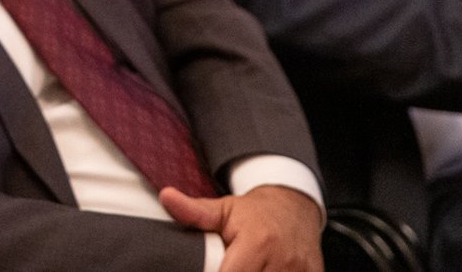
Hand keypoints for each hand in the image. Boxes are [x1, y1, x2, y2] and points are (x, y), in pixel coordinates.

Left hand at [162, 185, 322, 271]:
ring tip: (247, 266)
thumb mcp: (223, 209)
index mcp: (257, 244)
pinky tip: (262, 271)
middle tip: (228, 265)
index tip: (207, 270)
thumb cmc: (255, 214)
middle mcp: (283, 261)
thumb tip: (165, 197)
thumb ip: (194, 212)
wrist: (295, 208)